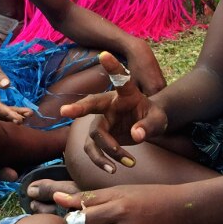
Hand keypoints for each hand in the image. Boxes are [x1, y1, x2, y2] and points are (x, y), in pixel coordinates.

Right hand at [59, 52, 167, 172]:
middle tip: (64, 111)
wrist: (148, 125)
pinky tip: (114, 169)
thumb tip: (137, 136)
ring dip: (105, 152)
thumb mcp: (158, 120)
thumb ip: (148, 126)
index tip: (104, 54)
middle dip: (78, 108)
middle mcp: (109, 105)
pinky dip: (102, 161)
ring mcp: (102, 121)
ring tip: (125, 163)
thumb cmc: (153, 116)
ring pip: (94, 136)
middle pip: (92, 105)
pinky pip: (93, 150)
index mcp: (125, 94)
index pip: (120, 79)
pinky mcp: (99, 137)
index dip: (112, 67)